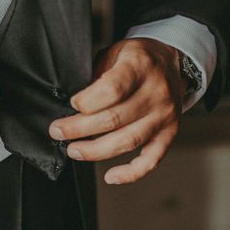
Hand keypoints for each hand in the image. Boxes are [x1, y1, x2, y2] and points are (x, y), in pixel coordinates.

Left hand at [49, 38, 185, 183]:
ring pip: (129, 140)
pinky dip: (131, 172)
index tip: (72, 104)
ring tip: (74, 150)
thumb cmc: (136, 58)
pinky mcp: (169, 132)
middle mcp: (156, 92)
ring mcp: (164, 115)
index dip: (87, 102)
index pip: (112, 90)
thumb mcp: (114, 53)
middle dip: (79, 129)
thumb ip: (96, 76)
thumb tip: (73, 106)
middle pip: (114, 118)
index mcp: (139, 66)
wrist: (171, 61)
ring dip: (97, 150)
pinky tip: (111, 177)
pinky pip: (152, 158)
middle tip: (58, 132)